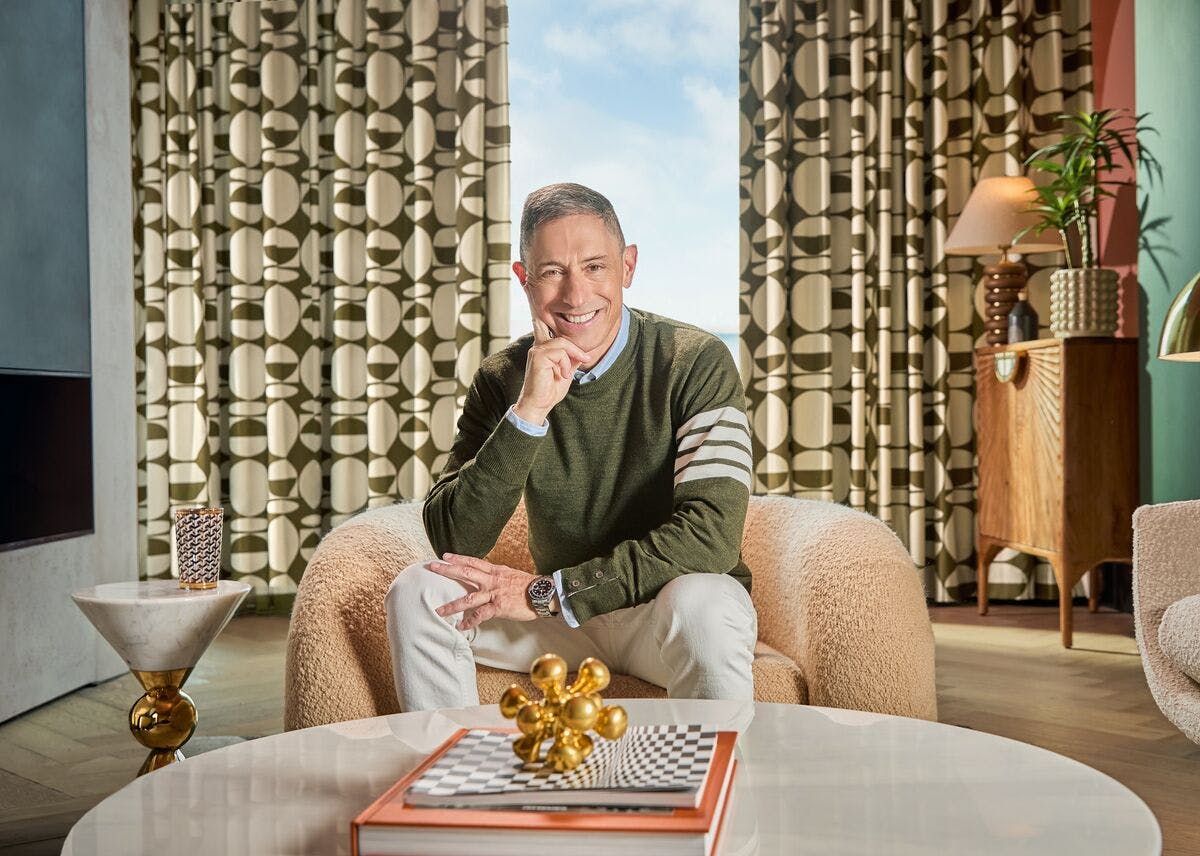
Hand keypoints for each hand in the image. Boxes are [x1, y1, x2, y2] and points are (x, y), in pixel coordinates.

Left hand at [428, 553, 537, 630]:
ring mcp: (494, 594)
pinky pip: (481, 615)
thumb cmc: (528, 586)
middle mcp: (492, 580)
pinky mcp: (499, 607)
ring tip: (439, 610)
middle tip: (432, 567)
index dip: (458, 558)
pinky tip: (461, 627)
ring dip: (452, 605)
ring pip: (469, 598)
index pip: (473, 562)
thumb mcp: (511, 575)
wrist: (543, 593)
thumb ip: (497, 575)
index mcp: (495, 571)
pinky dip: (470, 622)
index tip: (445, 556)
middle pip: (466, 573)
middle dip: (447, 570)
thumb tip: (487, 575)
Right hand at [513, 310, 592, 426]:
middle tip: (586, 359)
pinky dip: (566, 364)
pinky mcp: (538, 357)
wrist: (539, 405)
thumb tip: (582, 353)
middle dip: (576, 349)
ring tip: (568, 373)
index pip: (542, 329)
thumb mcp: (565, 372)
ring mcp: (536, 351)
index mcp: (542, 350)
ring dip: (571, 358)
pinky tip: (563, 374)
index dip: (542, 323)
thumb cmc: (549, 391)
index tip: (541, 319)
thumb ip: (571, 360)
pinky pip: (560, 353)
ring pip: (562, 343)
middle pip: (562, 338)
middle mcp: (538, 348)